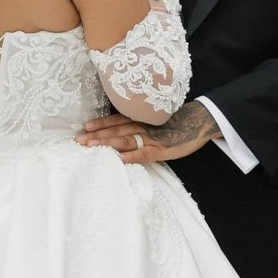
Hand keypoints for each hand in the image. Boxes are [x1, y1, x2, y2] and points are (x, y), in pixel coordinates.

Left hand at [76, 99, 218, 164]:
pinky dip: (132, 156)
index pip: (116, 121)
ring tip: (91, 147)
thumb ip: (137, 122)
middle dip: (96, 136)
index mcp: (140, 119)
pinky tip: (120, 159)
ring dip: (107, 143)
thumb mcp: (154, 119)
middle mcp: (143, 126)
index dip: (99, 124)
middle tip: (79, 140)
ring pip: (125, 140)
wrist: (199, 120)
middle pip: (115, 131)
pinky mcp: (162, 149)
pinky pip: (145, 153)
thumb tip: (117, 128)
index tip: (83, 128)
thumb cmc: (175, 121)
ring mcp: (152, 138)